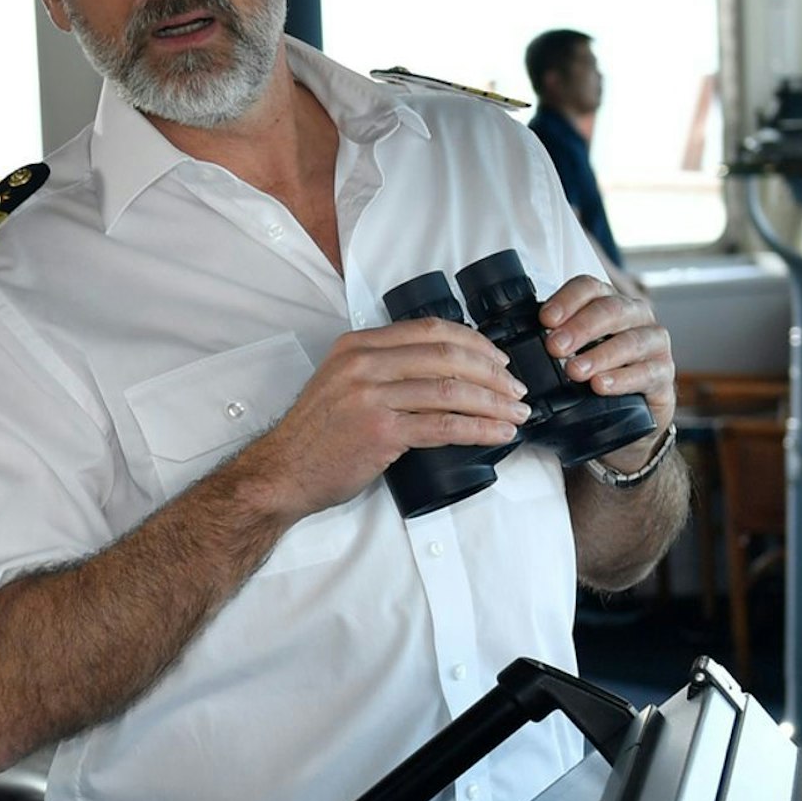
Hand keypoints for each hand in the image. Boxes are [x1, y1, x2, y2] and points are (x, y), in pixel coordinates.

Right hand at [241, 319, 532, 520]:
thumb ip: (381, 367)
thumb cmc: (317, 433)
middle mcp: (363, 364)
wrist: (284, 470)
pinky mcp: (380, 432)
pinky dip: (481, 429)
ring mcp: (371, 397)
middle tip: (516, 390)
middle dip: (493, 373)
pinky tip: (500, 433)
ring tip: (517, 414)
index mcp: (357, 345)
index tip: (498, 359)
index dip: (474, 342)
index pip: (430, 330)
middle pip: (448, 356)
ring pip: (452, 391)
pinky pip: (445, 425)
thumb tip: (441, 369)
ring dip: (495, 403)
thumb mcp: (342, 381)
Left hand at [538, 276, 676, 454]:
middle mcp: (635, 316)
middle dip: (580, 328)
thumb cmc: (593, 372)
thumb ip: (550, 337)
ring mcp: (654, 344)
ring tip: (574, 371)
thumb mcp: (570, 350)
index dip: (567, 300)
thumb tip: (508, 337)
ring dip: (600, 355)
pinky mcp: (664, 374)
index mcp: (608, 302)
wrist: (628, 414)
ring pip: (631, 341)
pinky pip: (648, 372)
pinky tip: (601, 386)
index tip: (545, 319)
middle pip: (610, 310)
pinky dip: (622, 379)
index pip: (589, 287)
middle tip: (554, 347)